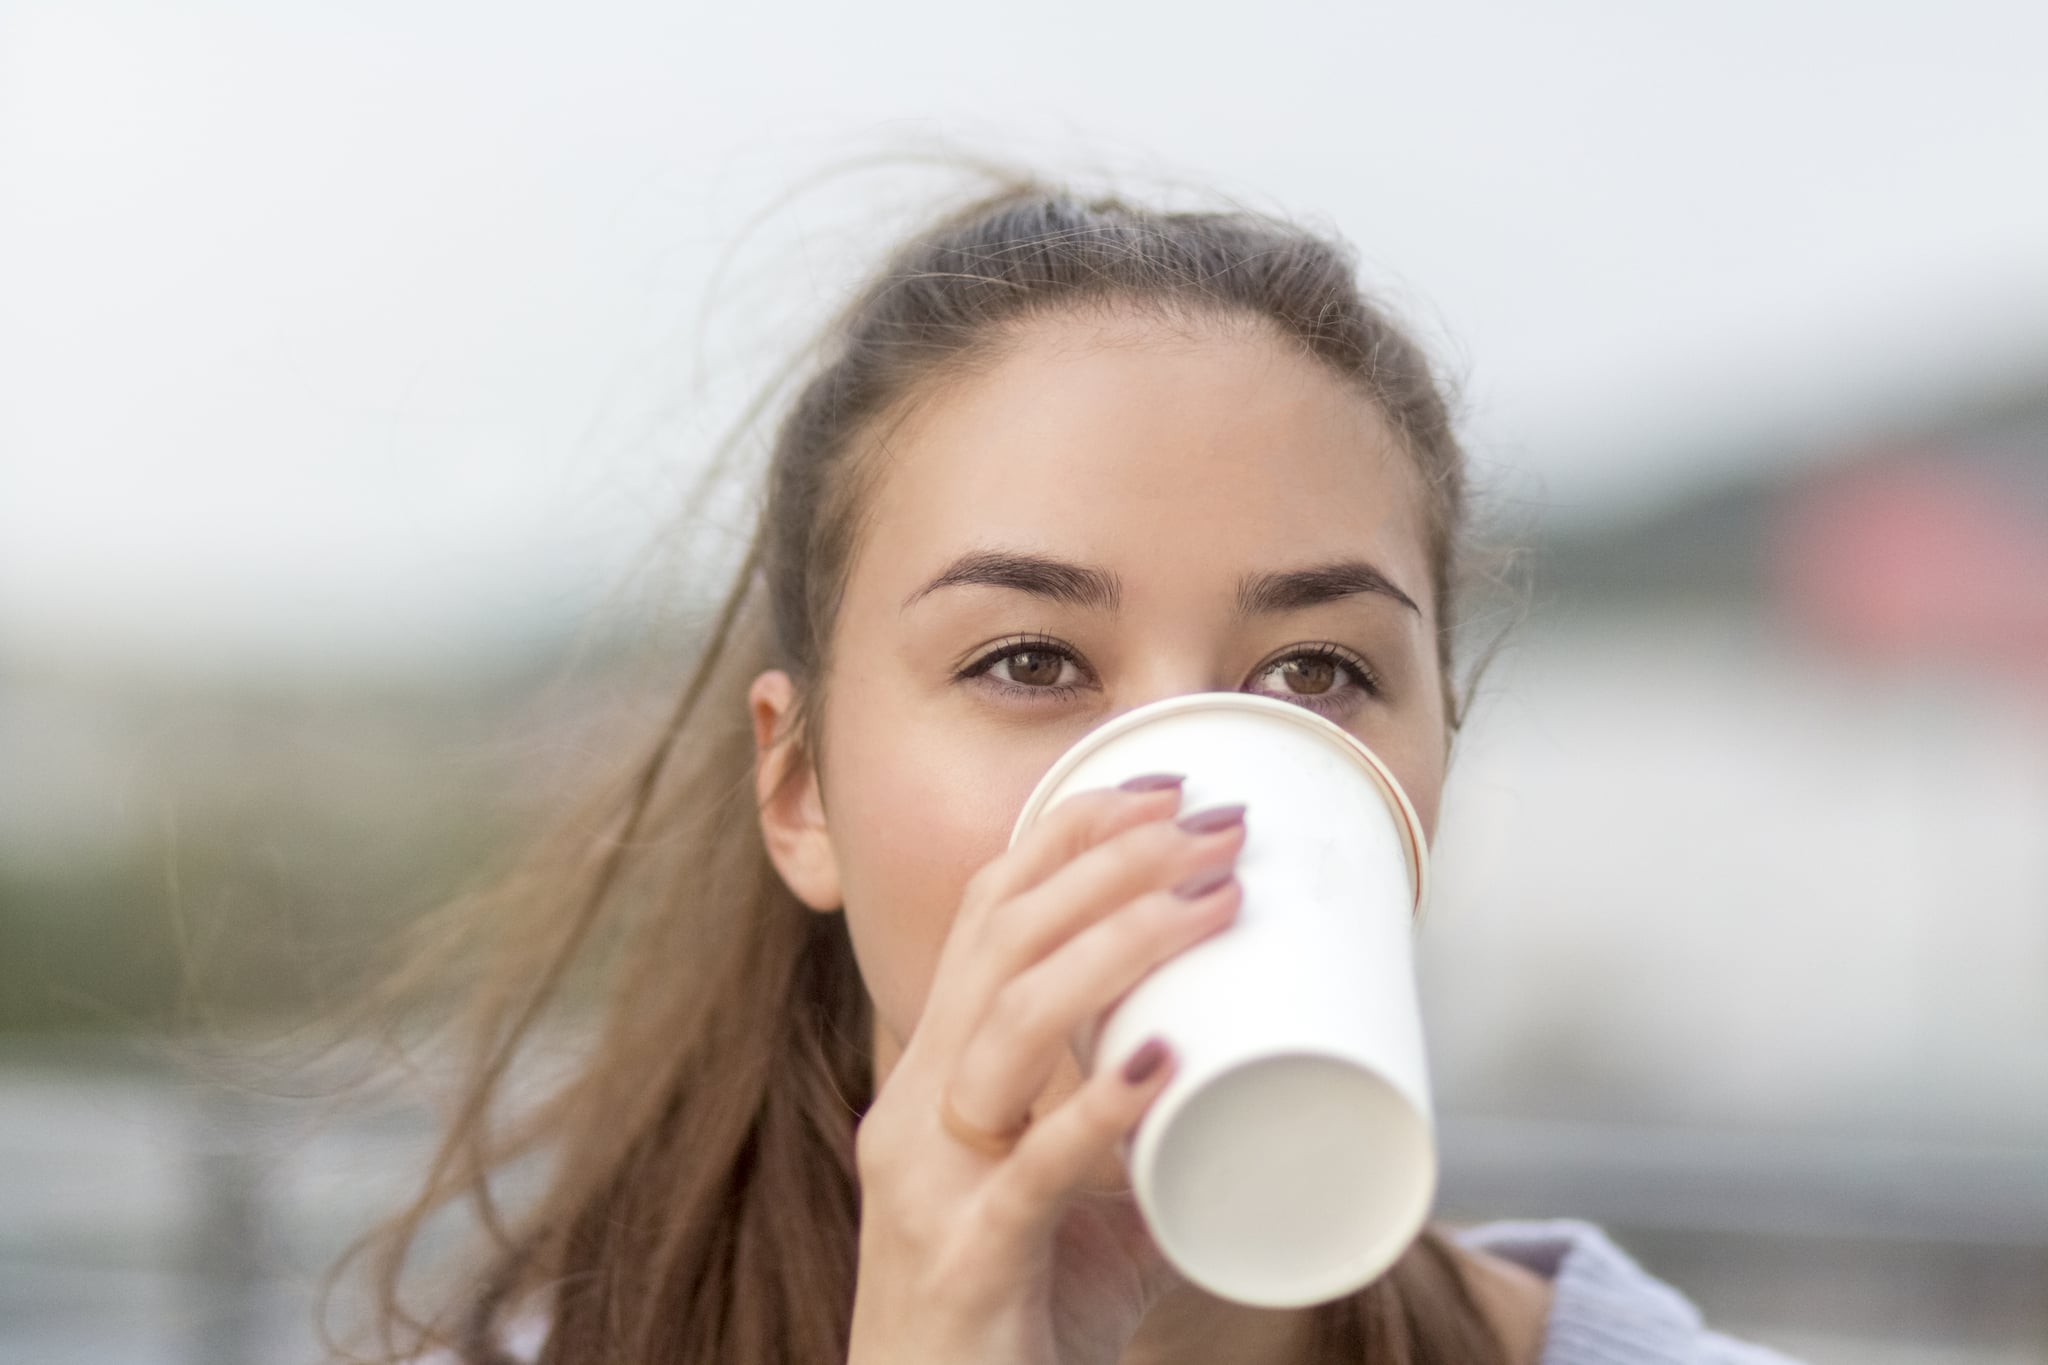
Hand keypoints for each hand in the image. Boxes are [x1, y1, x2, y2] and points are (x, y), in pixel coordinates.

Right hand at [846, 776, 1247, 1364]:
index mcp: (937, 1078)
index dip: (1065, 837)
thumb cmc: (1015, 1320)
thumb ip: (1138, 1139)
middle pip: (1002, 943)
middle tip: (1217, 827)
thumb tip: (1241, 1075)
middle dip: (1110, 864)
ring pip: (1010, 1025)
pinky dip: (1097, 1111)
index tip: (1159, 789)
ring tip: (1216, 901)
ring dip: (1121, 946)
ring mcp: (933, 1186)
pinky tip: (1160, 1067)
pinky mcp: (970, 1261)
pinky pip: (1030, 1172)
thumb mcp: (1077, 1205)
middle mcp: (918, 1111)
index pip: (986, 918)